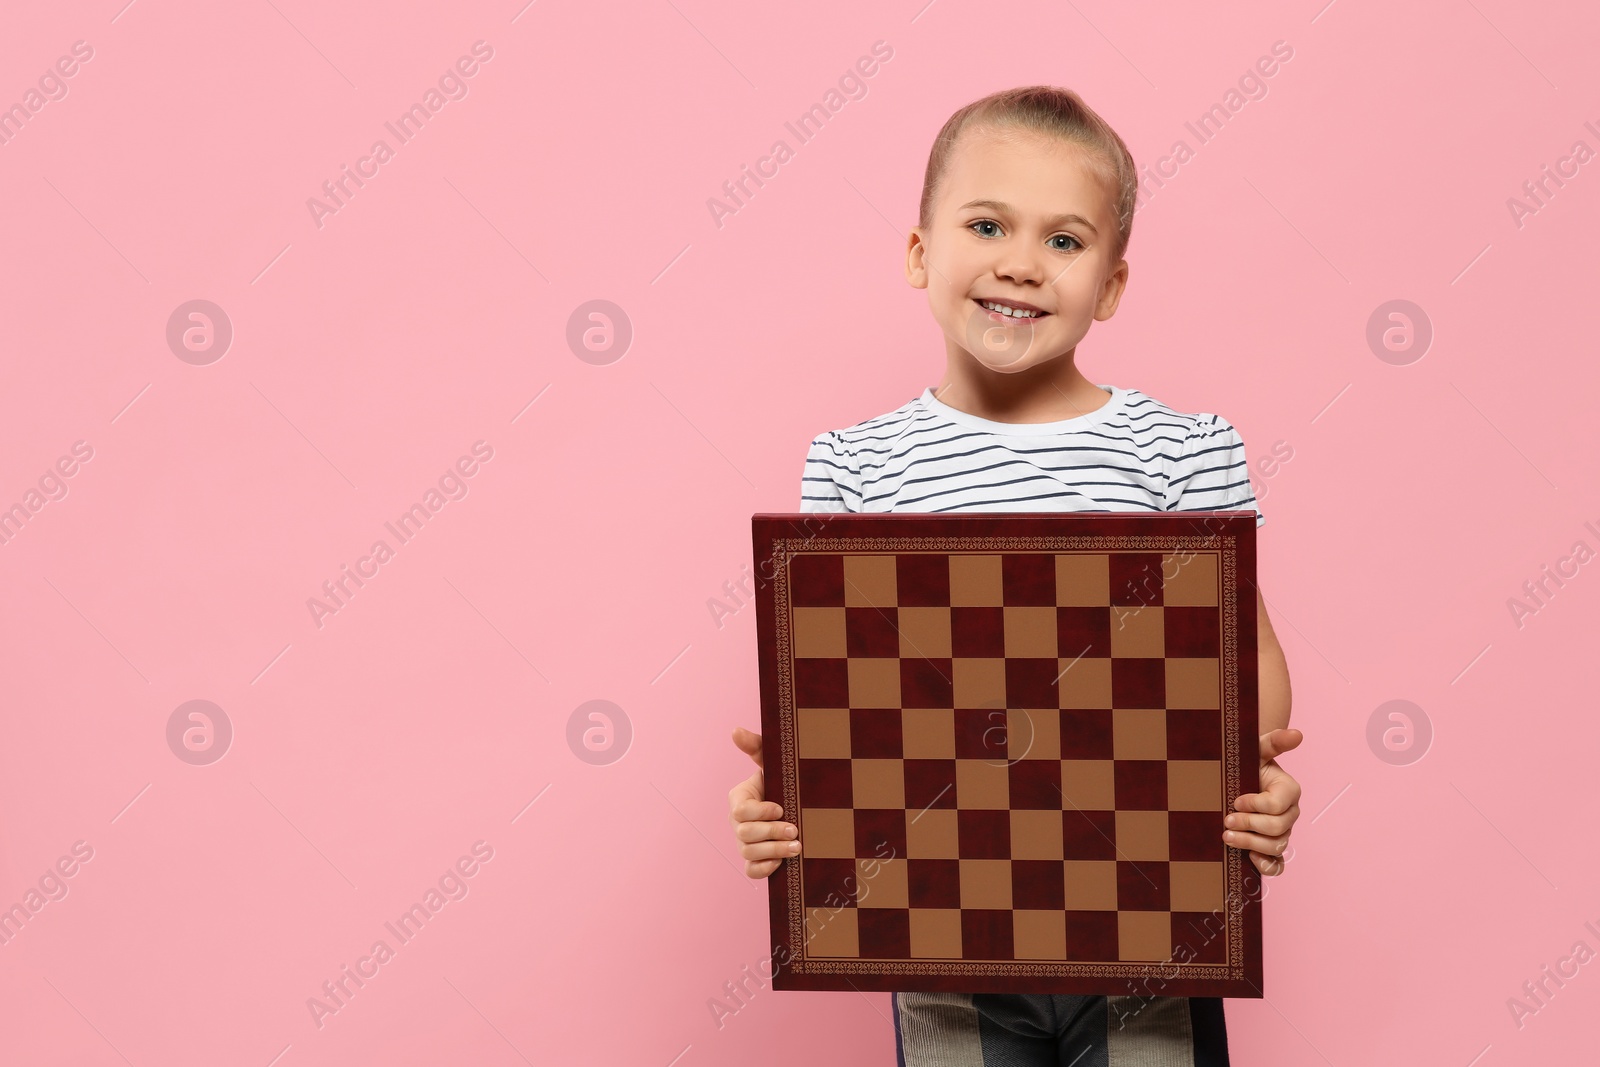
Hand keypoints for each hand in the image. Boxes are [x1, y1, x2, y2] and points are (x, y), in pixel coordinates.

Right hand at [727, 727, 800, 878]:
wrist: (798, 803)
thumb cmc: (782, 780)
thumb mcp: (772, 761)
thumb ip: (755, 746)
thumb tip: (735, 730)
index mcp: (739, 798)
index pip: (740, 811)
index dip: (761, 812)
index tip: (781, 807)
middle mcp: (738, 822)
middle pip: (745, 834)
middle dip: (771, 833)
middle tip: (795, 831)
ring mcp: (745, 842)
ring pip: (749, 853)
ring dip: (774, 851)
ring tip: (797, 848)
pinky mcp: (755, 860)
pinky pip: (751, 870)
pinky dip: (764, 869)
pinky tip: (781, 862)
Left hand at [1224, 728, 1303, 876]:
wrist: (1235, 778)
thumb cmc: (1245, 763)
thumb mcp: (1255, 750)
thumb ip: (1274, 742)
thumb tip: (1297, 734)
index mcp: (1289, 790)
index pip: (1277, 805)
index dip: (1255, 805)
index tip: (1236, 800)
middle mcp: (1290, 813)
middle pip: (1277, 828)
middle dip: (1248, 825)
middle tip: (1226, 820)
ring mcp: (1283, 832)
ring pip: (1277, 846)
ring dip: (1250, 844)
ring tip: (1227, 836)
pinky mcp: (1273, 847)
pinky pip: (1279, 865)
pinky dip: (1268, 866)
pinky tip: (1250, 860)